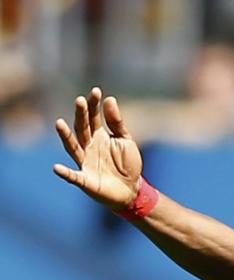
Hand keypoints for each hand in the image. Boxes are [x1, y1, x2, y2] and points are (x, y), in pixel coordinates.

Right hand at [53, 87, 142, 209]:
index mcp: (100, 136)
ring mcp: (85, 163)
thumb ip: (116, 122)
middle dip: (81, 115)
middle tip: (80, 100)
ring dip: (66, 137)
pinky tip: (56, 167)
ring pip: (73, 148)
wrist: (131, 189)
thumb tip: (110, 99)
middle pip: (83, 128)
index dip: (94, 105)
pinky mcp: (86, 180)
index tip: (95, 91)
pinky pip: (73, 176)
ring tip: (59, 123)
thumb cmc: (127, 163)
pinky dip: (65, 173)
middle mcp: (89, 147)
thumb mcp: (125, 139)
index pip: (94, 117)